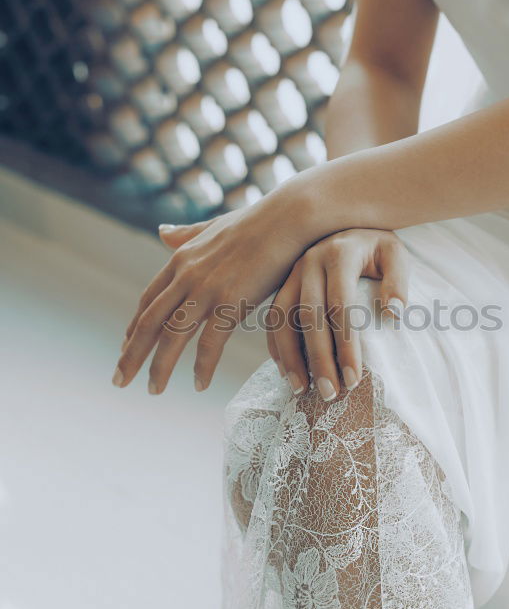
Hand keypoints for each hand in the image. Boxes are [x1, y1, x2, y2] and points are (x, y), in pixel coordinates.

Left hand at [112, 191, 307, 393]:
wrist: (288, 218)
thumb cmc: (257, 222)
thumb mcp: (212, 228)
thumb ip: (186, 235)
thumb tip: (160, 231)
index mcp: (181, 260)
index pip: (148, 300)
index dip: (134, 327)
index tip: (125, 349)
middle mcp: (186, 276)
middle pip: (149, 322)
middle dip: (131, 355)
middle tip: (118, 381)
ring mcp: (206, 289)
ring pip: (172, 336)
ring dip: (159, 367)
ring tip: (152, 391)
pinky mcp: (231, 301)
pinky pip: (210, 343)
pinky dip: (202, 367)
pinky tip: (199, 385)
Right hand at [266, 228, 408, 400]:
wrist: (351, 223)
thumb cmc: (378, 247)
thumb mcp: (396, 254)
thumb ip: (398, 281)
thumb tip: (394, 313)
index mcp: (339, 253)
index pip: (341, 306)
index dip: (346, 345)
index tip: (353, 379)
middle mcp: (309, 261)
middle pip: (309, 317)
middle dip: (318, 359)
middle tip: (329, 394)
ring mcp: (292, 272)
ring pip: (282, 318)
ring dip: (290, 357)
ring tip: (302, 390)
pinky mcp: (282, 283)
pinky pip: (272, 318)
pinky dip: (276, 346)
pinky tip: (287, 372)